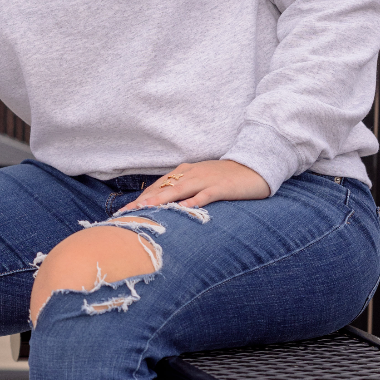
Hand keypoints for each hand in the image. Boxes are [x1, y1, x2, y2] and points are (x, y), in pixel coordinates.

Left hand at [117, 160, 269, 212]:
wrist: (255, 167)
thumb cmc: (226, 178)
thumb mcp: (201, 181)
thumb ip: (184, 191)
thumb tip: (166, 207)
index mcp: (185, 172)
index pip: (158, 186)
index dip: (141, 199)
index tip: (125, 211)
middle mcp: (192, 174)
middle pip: (164, 188)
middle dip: (144, 201)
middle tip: (127, 213)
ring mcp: (206, 180)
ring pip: (180, 189)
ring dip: (162, 200)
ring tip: (146, 209)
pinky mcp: (221, 187)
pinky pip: (206, 194)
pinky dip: (195, 201)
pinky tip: (184, 209)